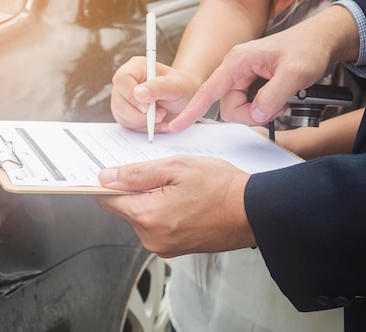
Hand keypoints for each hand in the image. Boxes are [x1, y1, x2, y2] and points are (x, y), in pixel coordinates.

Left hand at [94, 156, 254, 257]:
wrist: (255, 212)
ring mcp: (163, 247)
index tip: (107, 172)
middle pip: (125, 209)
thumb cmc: (222, 188)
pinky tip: (182, 201)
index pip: (108, 200)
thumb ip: (137, 174)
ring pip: (141, 218)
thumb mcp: (177, 168)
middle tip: (160, 174)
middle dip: (135, 190)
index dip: (105, 183)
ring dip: (150, 201)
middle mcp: (151, 238)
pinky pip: (156, 228)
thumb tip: (106, 177)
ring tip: (177, 188)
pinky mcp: (175, 250)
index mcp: (148, 217)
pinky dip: (162, 213)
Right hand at [111, 57, 200, 133]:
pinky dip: (144, 128)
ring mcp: (123, 98)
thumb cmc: (181, 87)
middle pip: (118, 101)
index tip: (147, 108)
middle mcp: (125, 82)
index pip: (121, 80)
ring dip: (142, 122)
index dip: (130, 96)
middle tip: (160, 115)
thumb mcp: (175, 86)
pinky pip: (127, 124)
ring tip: (161, 116)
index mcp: (135, 67)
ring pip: (121, 115)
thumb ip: (158, 87)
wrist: (184, 99)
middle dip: (139, 115)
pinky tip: (157, 123)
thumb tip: (138, 93)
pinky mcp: (125, 113)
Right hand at [168, 4, 358, 130]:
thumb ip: (272, 97)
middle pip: (228, 107)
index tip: (177, 125)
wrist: (320, 41)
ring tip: (282, 100)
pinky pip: (248, 105)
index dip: (192, 110)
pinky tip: (278, 99)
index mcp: (237, 62)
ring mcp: (241, 77)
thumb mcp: (296, 73)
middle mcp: (235, 70)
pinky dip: (264, 108)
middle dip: (251, 114)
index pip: (208, 91)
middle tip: (278, 107)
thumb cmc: (307, 48)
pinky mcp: (249, 84)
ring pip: (238, 109)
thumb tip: (256, 115)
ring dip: (260, 112)